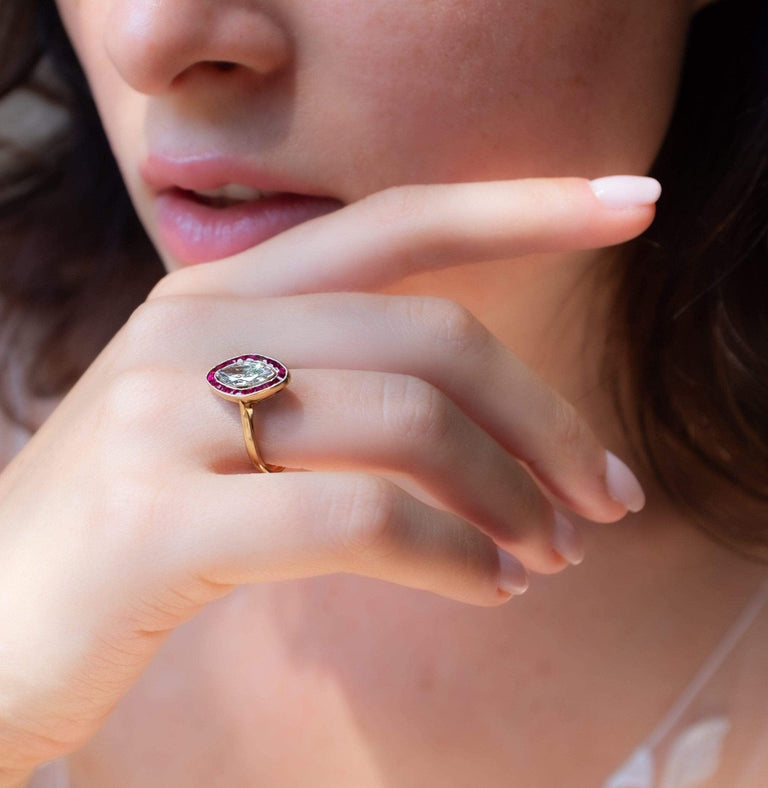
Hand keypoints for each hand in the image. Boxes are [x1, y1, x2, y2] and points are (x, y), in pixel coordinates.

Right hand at [0, 176, 652, 783]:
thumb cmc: (134, 523)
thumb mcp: (229, 428)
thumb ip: (336, 395)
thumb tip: (492, 431)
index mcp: (219, 295)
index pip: (397, 221)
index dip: (523, 204)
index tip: (633, 202)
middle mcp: (193, 330)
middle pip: (433, 338)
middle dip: (549, 420)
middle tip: (609, 496)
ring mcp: (166, 418)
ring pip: (408, 425)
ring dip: (511, 498)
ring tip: (551, 553)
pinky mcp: (158, 522)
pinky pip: (360, 518)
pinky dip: (454, 558)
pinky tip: (489, 590)